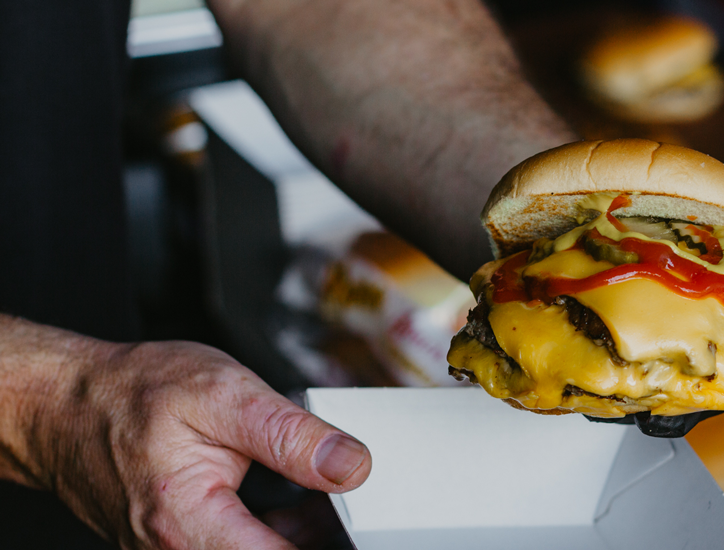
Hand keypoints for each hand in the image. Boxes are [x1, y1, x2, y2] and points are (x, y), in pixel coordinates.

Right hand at [20, 337, 369, 548]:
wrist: (69, 404)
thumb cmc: (132, 394)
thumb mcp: (224, 394)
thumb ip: (291, 435)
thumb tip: (351, 466)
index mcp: (193, 524)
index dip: (331, 543)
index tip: (363, 526)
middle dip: (321, 537)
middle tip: (353, 506)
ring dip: (304, 535)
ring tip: (335, 497)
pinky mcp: (183, 544)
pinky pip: (241, 549)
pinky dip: (279, 530)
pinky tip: (304, 502)